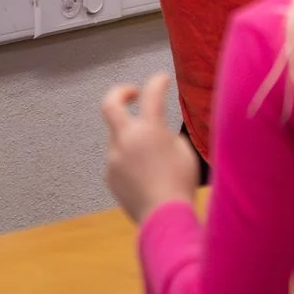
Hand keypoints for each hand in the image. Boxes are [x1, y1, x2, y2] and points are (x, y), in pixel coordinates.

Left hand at [101, 73, 198, 225]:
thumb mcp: (184, 151)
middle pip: (109, 105)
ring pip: (118, 137)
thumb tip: (157, 134)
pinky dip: (131, 160)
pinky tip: (147, 176)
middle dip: (120, 93)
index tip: (162, 79)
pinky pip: (118, 159)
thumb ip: (167, 136)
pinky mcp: (109, 176)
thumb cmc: (181, 182)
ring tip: (153, 155)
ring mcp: (113, 159)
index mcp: (149, 130)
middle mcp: (125, 140)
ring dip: (132, 136)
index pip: (151, 95)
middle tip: (131, 93)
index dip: (157, 82)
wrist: (162, 215)